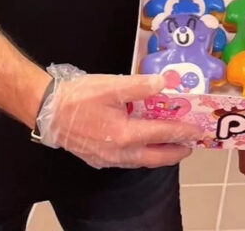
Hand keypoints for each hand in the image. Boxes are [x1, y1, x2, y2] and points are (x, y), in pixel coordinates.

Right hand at [36, 66, 198, 168]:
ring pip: (141, 161)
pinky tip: (143, 145)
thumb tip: (164, 83)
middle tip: (190, 144)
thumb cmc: (79, 97)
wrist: (47, 111)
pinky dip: (141, 154)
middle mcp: (119, 153)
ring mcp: (108, 159)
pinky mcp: (98, 159)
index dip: (182, 131)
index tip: (197, 129)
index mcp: (126, 134)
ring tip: (171, 145)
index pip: (162, 134)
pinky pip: (127, 161)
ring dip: (159, 154)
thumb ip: (140, 85)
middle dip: (175, 151)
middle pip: (155, 157)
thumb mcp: (112, 85)